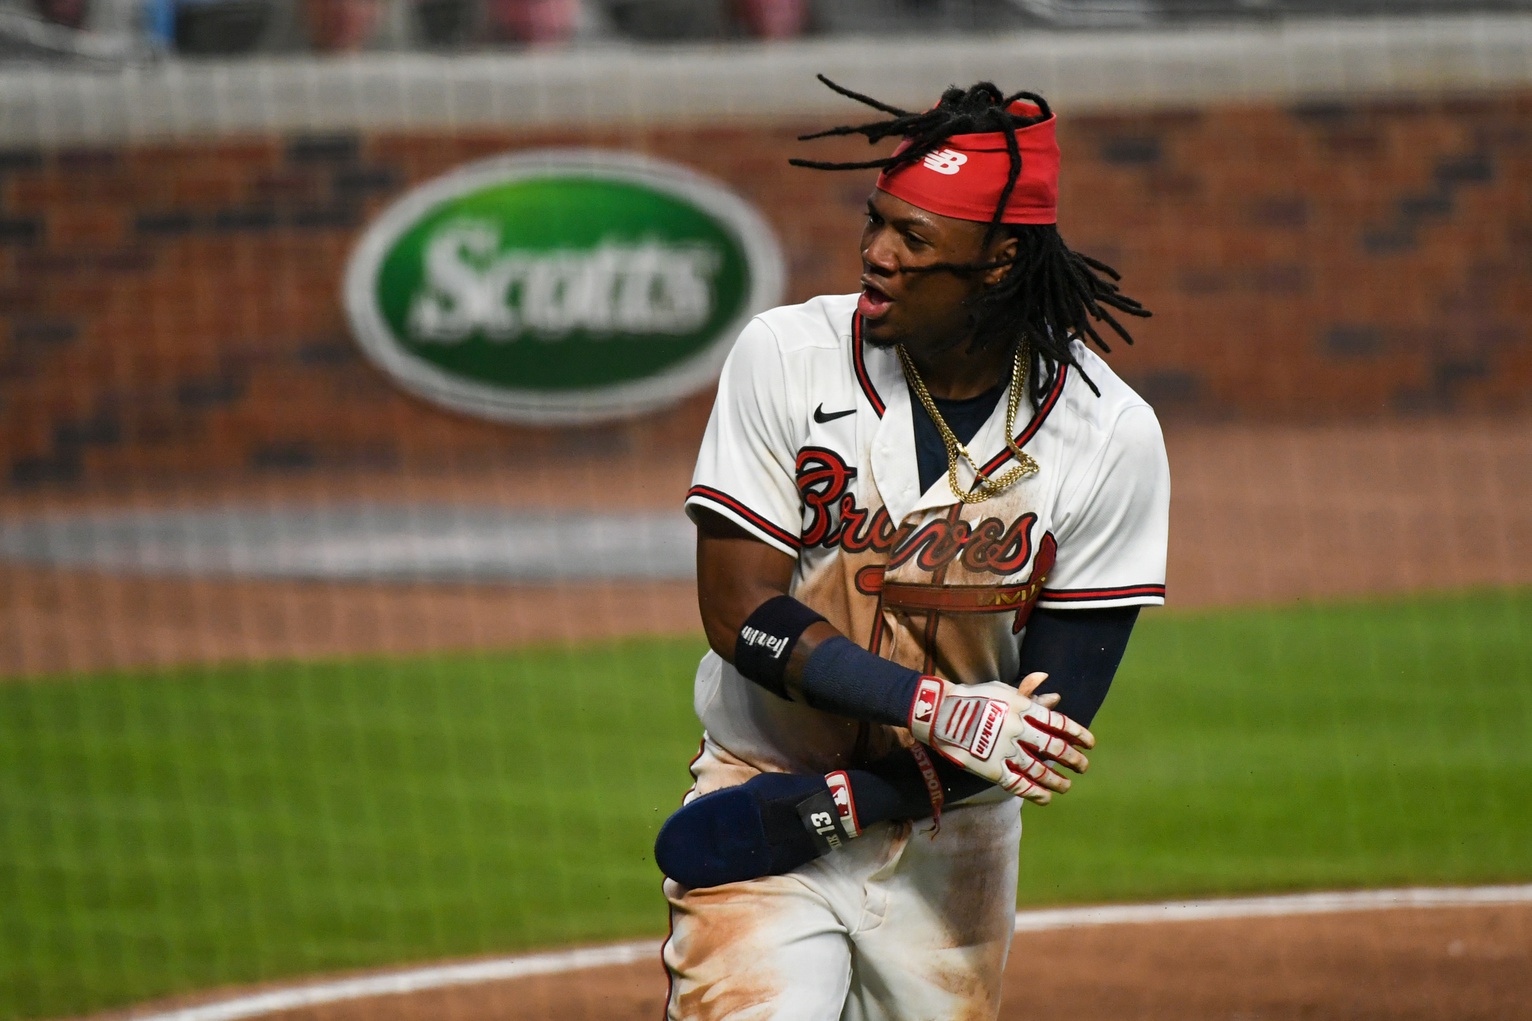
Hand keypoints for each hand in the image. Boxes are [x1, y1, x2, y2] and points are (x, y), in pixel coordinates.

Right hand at [907, 671, 1093, 803]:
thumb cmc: (973, 698)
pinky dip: (1034, 793)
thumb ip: (1030, 695)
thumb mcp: (1003, 690)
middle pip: (1054, 748)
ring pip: (1039, 769)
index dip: (1078, 734)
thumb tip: (1057, 696)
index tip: (1090, 744)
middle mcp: (1018, 729)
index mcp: (1022, 707)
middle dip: (1073, 759)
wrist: (940, 713)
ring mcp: (1005, 750)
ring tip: (1067, 785)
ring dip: (1056, 780)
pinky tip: (1046, 797)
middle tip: (1083, 766)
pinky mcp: (992, 768)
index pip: (1059, 723)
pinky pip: (1018, 784)